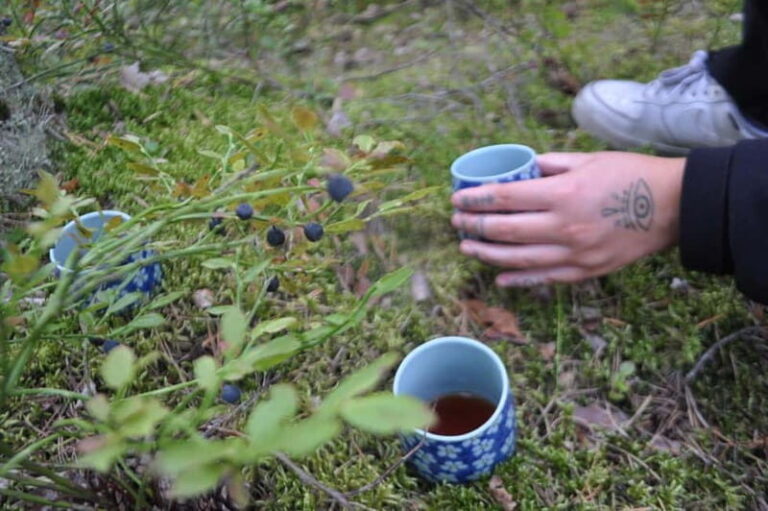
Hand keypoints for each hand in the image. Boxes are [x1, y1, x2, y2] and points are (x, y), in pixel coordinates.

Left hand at [451, 152, 685, 286]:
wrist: (674, 208)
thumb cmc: (631, 176)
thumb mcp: (588, 159)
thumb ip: (550, 164)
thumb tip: (521, 168)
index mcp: (563, 194)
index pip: (505, 198)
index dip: (476, 199)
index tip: (457, 199)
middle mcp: (564, 227)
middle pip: (505, 231)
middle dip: (474, 227)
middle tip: (456, 223)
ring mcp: (574, 253)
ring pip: (518, 259)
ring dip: (487, 254)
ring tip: (467, 247)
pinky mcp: (585, 271)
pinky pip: (544, 278)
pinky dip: (518, 278)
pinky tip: (499, 276)